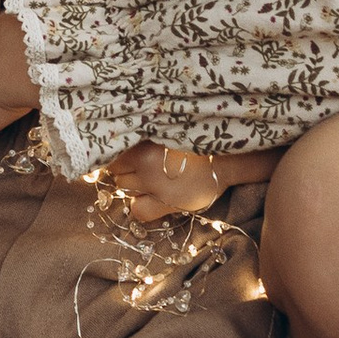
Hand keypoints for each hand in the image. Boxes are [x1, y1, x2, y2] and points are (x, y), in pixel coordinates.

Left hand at [101, 140, 278, 221]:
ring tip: (147, 178)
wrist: (225, 158)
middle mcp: (147, 166)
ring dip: (131, 185)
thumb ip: (144, 130)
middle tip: (139, 165)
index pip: (112, 154)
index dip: (117, 154)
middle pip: (117, 173)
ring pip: (124, 189)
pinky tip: (149, 197)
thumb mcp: (168, 127)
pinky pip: (138, 210)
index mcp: (146, 143)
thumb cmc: (197, 138)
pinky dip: (139, 204)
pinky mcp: (167, 204)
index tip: (125, 153)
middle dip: (125, 169)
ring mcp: (156, 187)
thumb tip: (119, 135)